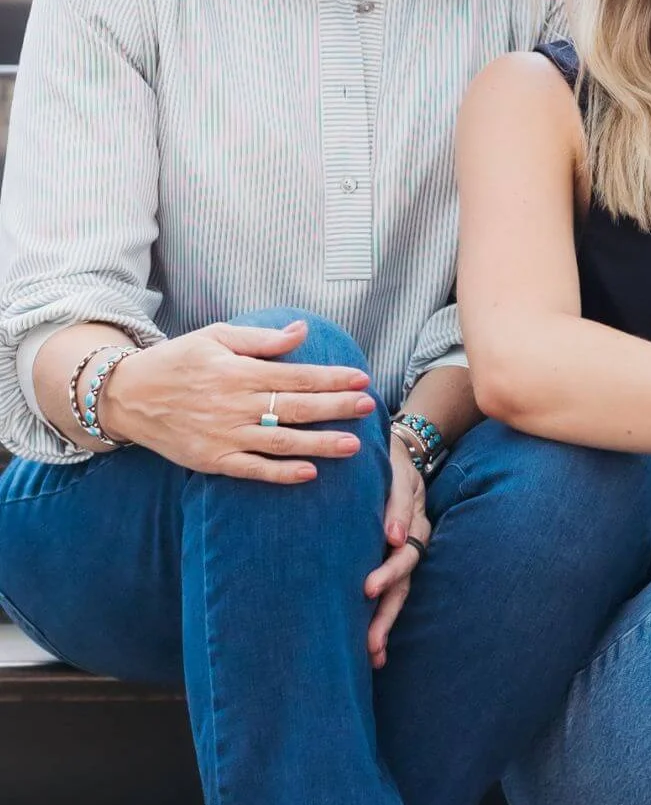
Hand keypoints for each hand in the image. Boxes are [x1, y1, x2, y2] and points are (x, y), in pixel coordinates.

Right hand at [100, 319, 374, 481]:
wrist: (127, 396)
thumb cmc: (177, 361)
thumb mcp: (215, 337)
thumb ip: (261, 339)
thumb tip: (301, 331)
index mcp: (239, 371)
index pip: (296, 375)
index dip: (331, 378)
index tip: (361, 379)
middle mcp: (236, 404)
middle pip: (296, 408)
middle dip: (336, 408)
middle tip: (368, 407)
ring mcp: (225, 435)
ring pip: (282, 442)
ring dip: (320, 444)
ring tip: (353, 445)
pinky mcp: (213, 460)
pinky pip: (254, 470)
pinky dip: (281, 473)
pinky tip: (310, 473)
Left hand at [364, 433, 431, 667]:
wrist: (395, 451)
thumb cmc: (390, 460)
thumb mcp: (398, 473)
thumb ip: (397, 503)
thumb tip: (395, 538)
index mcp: (414, 525)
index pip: (404, 556)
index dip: (388, 573)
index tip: (368, 589)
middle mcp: (410, 545)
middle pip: (401, 587)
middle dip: (386, 617)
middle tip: (370, 646)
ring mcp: (401, 554)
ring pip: (396, 595)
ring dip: (384, 625)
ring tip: (372, 656)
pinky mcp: (388, 559)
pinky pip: (388, 591)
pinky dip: (379, 616)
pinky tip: (370, 646)